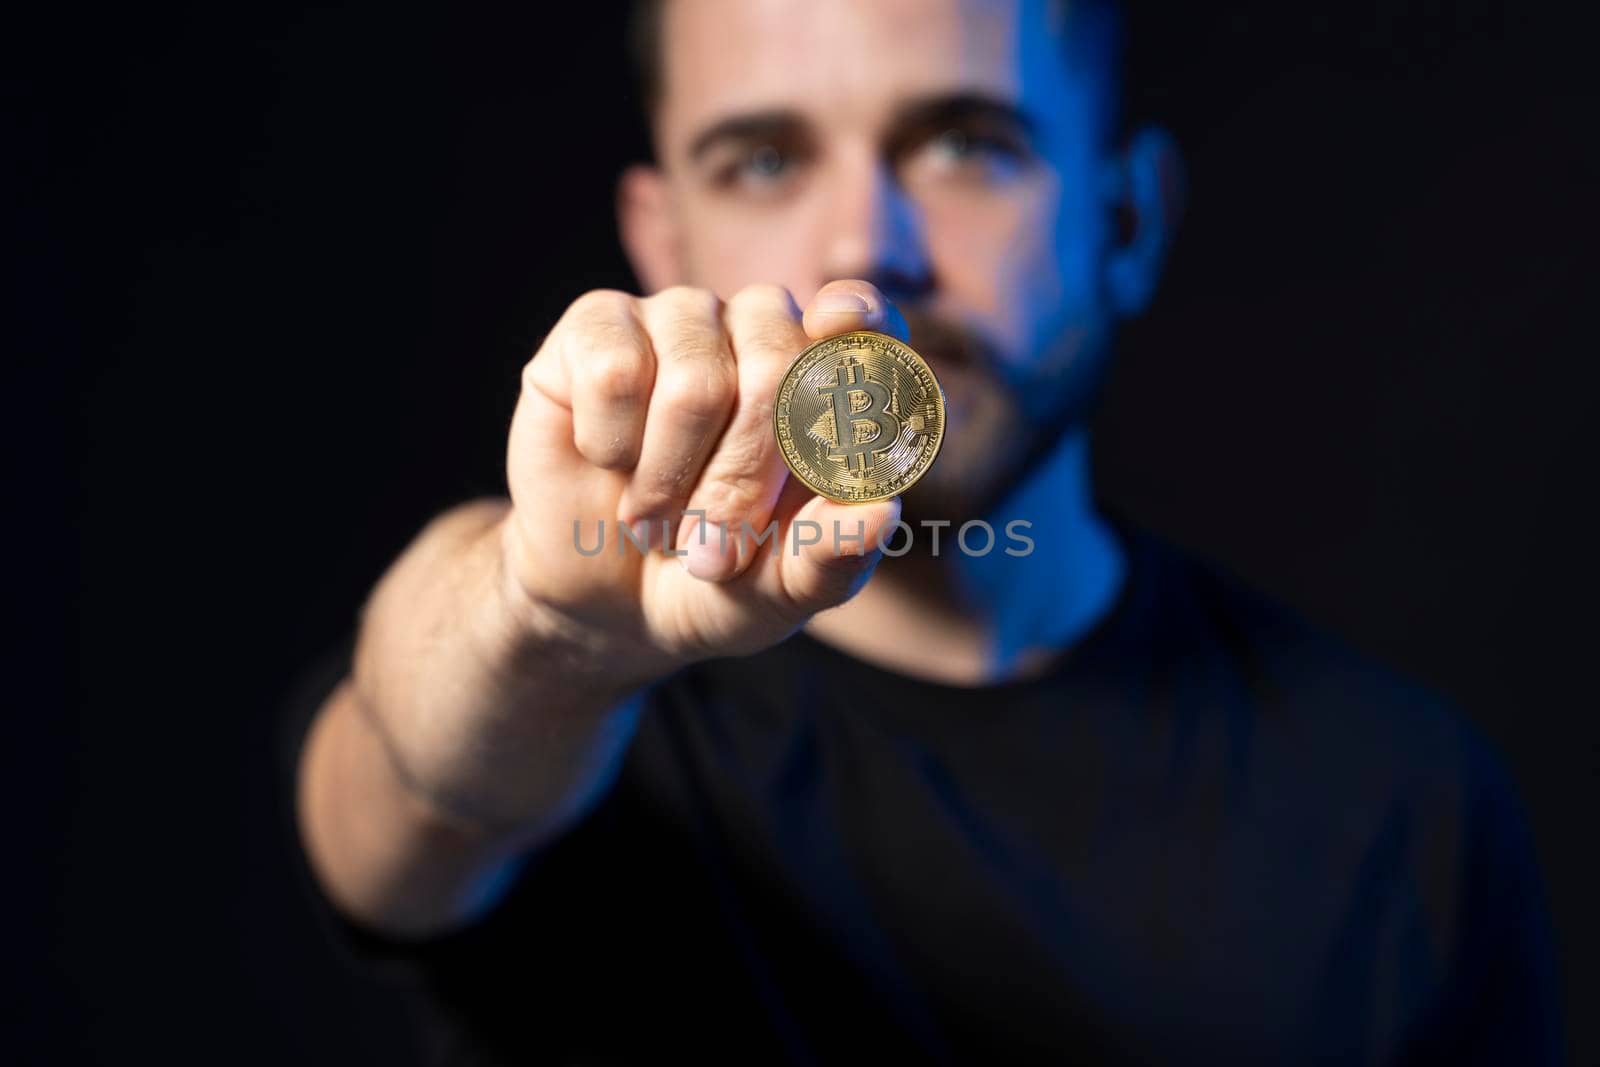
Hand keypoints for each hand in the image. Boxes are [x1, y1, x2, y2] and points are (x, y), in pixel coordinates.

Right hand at [503, 279, 905, 685]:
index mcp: (827, 380)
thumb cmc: (714, 577)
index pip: (865, 322)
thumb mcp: (779, 591)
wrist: (604, 594)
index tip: (841, 334)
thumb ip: (833, 558)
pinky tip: (610, 462)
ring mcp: (681, 319)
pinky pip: (615, 372)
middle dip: (743, 482)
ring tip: (656, 521)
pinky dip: (612, 445)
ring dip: (670, 479)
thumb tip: (881, 515)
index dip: (860, 322)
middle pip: (775, 370)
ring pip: (694, 383)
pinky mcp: (599, 324)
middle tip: (713, 554)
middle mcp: (761, 330)